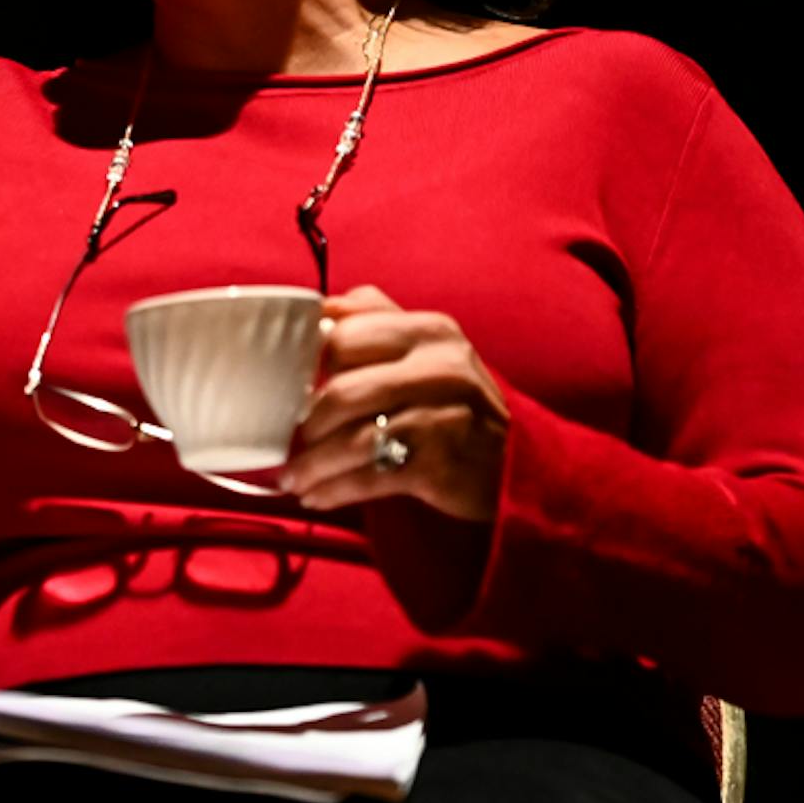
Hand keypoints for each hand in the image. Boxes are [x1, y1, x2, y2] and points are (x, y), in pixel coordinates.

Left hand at [283, 286, 508, 521]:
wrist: (521, 467)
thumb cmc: (456, 405)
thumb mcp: (429, 351)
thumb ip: (376, 320)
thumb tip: (317, 307)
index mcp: (428, 330)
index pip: (343, 335)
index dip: (306, 363)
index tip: (282, 385)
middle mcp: (439, 367)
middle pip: (342, 390)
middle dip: (305, 421)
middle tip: (287, 439)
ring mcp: (442, 416)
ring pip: (351, 439)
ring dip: (311, 464)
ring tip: (292, 476)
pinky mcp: (440, 464)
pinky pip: (368, 477)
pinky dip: (333, 489)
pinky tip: (317, 495)